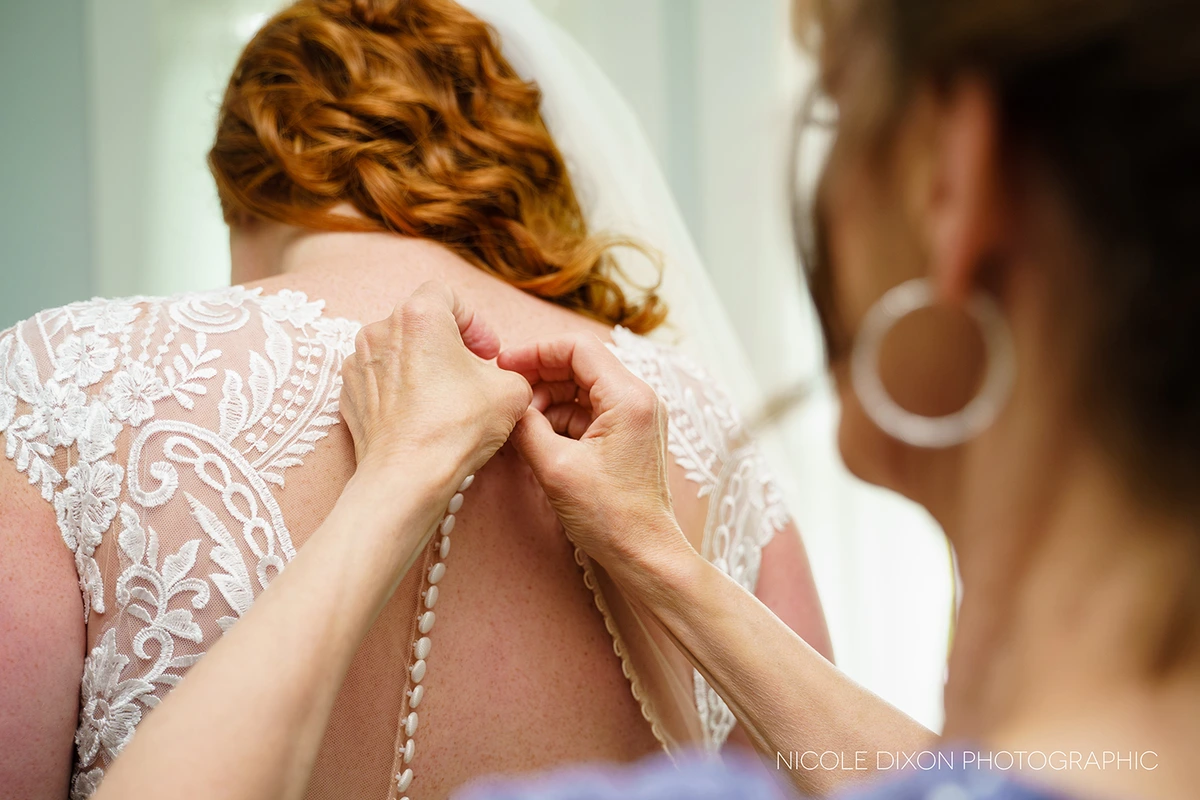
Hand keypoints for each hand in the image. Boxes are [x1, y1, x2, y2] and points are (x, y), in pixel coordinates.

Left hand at [340, 283, 531, 486]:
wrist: (408, 476)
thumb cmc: (457, 426)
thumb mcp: (512, 391)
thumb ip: (509, 372)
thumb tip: (499, 380)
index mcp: (418, 314)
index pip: (446, 294)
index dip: (473, 320)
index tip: (486, 352)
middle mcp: (379, 329)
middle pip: (420, 322)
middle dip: (448, 344)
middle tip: (471, 374)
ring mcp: (358, 362)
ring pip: (397, 350)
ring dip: (422, 365)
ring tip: (445, 397)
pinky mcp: (347, 393)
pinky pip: (379, 379)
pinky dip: (399, 389)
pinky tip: (419, 415)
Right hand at [498, 333, 693, 580]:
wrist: (644, 554)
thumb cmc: (610, 516)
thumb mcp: (556, 467)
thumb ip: (526, 426)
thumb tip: (507, 403)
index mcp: (629, 397)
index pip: (578, 348)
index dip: (535, 351)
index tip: (505, 367)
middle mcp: (638, 399)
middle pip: (580, 364)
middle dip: (539, 376)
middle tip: (507, 395)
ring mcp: (635, 417)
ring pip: (581, 387)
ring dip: (547, 398)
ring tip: (519, 422)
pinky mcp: (627, 435)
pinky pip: (588, 411)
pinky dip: (560, 417)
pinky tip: (535, 435)